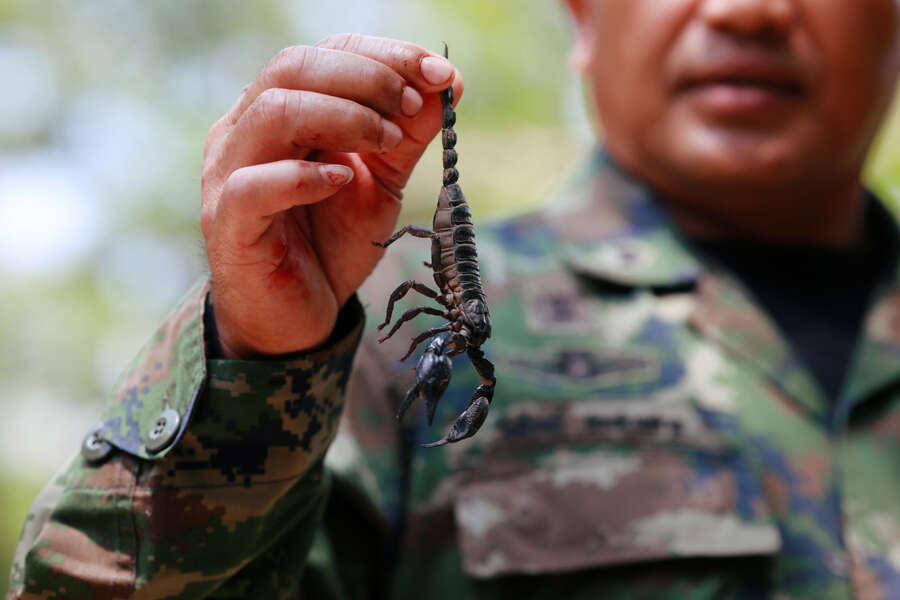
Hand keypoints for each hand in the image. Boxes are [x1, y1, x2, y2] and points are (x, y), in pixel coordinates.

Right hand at [201, 34, 462, 357]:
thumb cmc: (332, 242)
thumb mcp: (381, 182)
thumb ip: (406, 134)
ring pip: (273, 112)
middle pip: (294, 68)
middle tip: (413, 106)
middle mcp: (244, 130)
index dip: (384, 56)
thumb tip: (450, 82)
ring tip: (386, 143)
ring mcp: (227, 174)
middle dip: (366, 79)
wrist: (300, 318)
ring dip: (343, 117)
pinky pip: (253, 185)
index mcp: (279, 111)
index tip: (439, 74)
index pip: (324, 54)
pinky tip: (342, 179)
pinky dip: (303, 176)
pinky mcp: (228, 223)